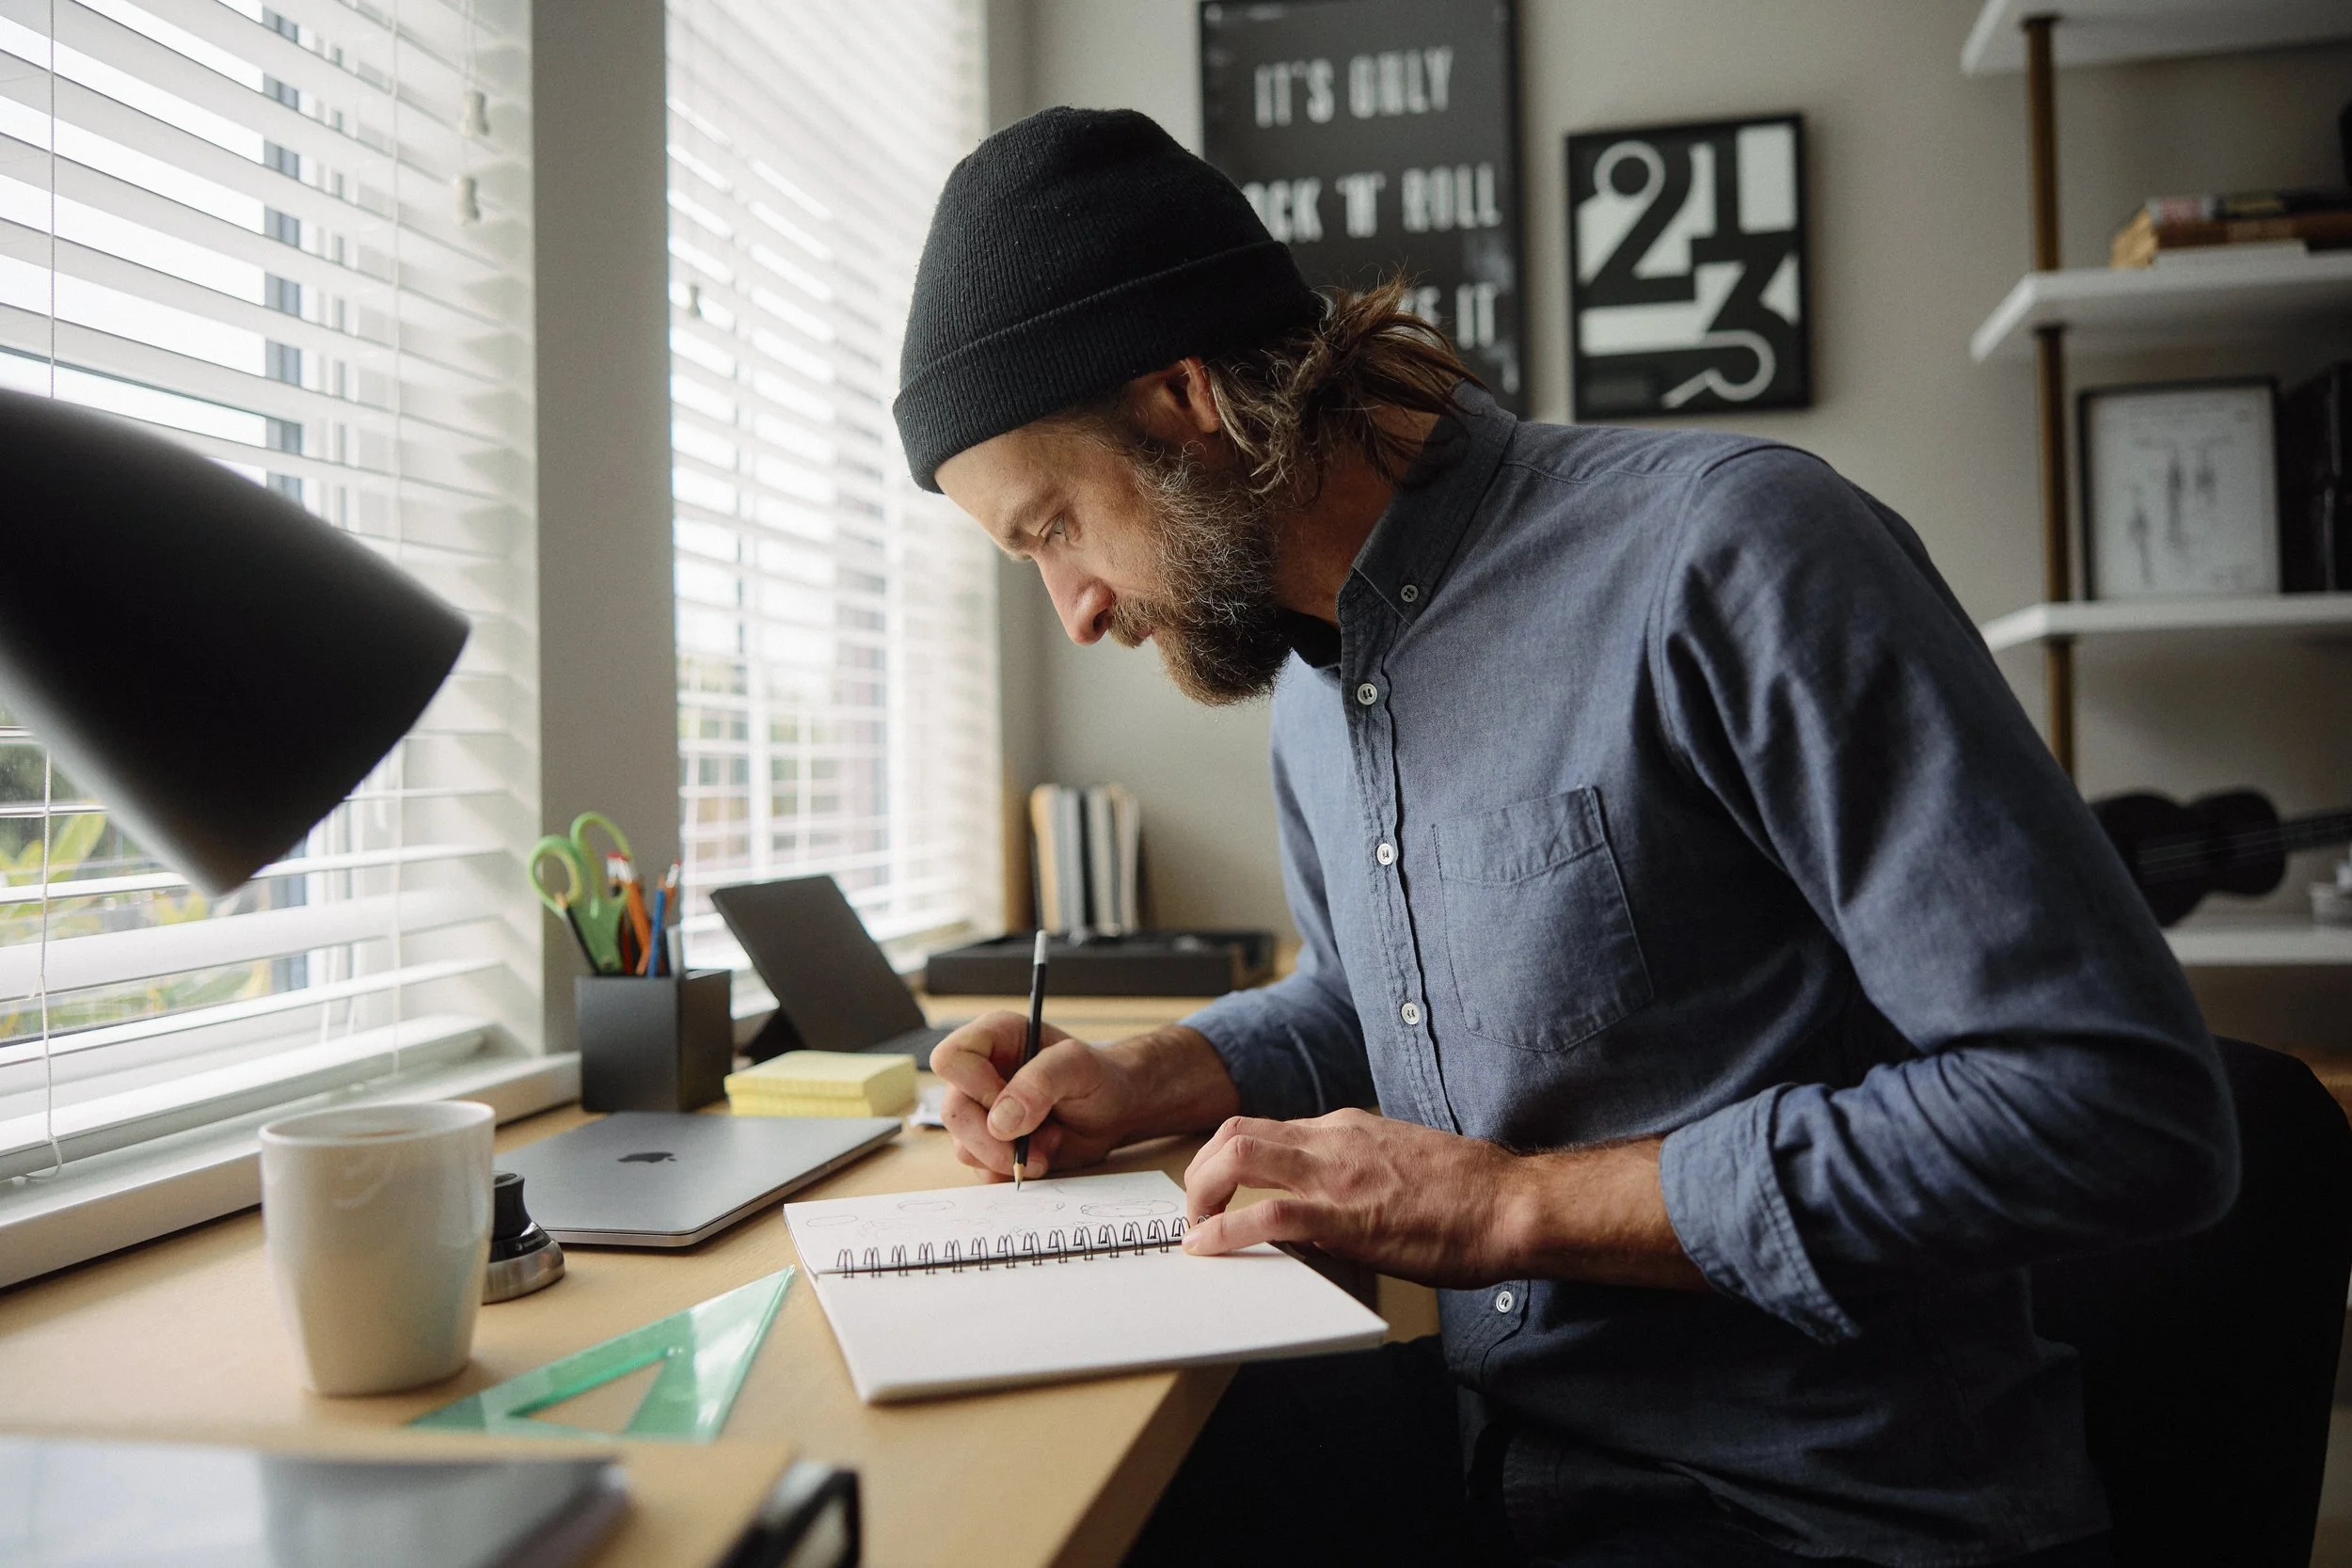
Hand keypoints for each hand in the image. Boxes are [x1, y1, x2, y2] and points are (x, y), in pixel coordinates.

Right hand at [930, 1020, 1243, 1181]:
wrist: (1116, 1112)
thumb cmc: (1100, 1078)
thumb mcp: (1078, 1067)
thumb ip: (1040, 1082)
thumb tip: (1001, 1120)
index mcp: (993, 1038)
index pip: (951, 1059)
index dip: (976, 1086)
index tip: (1012, 1104)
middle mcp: (980, 1073)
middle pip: (953, 1112)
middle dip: (992, 1139)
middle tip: (1031, 1146)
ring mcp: (983, 1111)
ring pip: (963, 1145)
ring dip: (1008, 1156)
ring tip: (1048, 1142)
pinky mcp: (992, 1143)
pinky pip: (981, 1167)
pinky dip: (1012, 1170)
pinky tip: (1042, 1155)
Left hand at [1181, 1109, 1704, 1291]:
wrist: (1510, 1204)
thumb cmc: (1471, 1193)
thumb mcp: (1402, 1161)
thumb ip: (1359, 1168)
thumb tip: (1329, 1198)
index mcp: (1347, 1127)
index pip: (1266, 1128)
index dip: (1229, 1159)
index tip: (1217, 1188)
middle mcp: (1332, 1139)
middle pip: (1234, 1133)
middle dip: (1199, 1172)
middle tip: (1195, 1211)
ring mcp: (1334, 1173)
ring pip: (1236, 1156)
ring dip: (1200, 1194)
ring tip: (1195, 1230)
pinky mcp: (1342, 1215)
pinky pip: (1263, 1213)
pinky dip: (1223, 1230)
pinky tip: (1209, 1249)